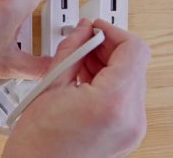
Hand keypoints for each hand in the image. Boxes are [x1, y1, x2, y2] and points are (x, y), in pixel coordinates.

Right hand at [3, 19, 150, 157]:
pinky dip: (109, 83)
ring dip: (108, 65)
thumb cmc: (37, 143)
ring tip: (80, 64)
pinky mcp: (126, 133)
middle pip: (135, 64)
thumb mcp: (50, 86)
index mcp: (113, 103)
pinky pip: (126, 97)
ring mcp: (131, 129)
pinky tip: (85, 80)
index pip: (133, 50)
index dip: (113, 32)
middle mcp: (131, 119)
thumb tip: (82, 31)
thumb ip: (71, 50)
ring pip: (132, 79)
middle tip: (84, 43)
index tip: (95, 28)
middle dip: (109, 48)